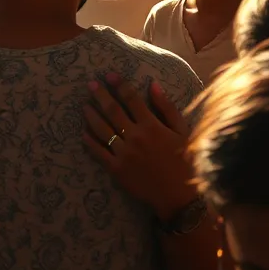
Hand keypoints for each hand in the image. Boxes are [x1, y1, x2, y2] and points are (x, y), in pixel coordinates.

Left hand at [83, 73, 194, 221]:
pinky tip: (84, 133)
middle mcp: (135, 137)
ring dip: (92, 116)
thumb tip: (153, 85)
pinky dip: (90, 142)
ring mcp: (124, 154)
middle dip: (101, 96)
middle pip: (113, 111)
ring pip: (102, 130)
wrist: (178, 195)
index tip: (109, 75)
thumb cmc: (184, 159)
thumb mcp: (182, 130)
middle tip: (91, 85)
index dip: (120, 85)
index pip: (132, 99)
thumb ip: (166, 107)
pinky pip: (99, 153)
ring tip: (84, 105)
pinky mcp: (117, 170)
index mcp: (151, 125)